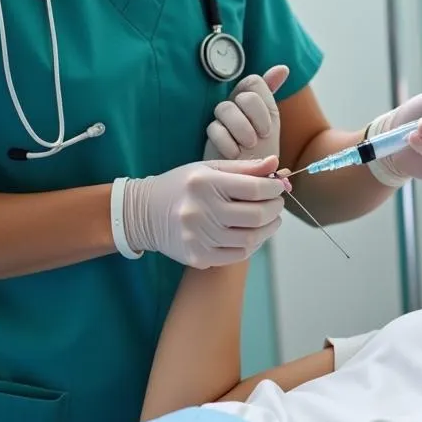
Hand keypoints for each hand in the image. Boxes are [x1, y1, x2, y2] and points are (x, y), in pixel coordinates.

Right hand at [122, 156, 289, 268]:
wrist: (143, 213)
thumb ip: (245, 168)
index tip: (278, 188)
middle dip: (275, 209)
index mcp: (204, 183)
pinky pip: (239, 255)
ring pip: (251, 239)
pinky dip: (252, 245)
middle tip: (276, 205)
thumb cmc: (183, 187)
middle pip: (257, 216)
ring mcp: (198, 237)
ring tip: (269, 220)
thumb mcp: (209, 169)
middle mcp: (200, 210)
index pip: (255, 188)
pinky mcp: (198, 256)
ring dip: (268, 229)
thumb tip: (276, 165)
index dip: (274, 189)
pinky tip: (251, 234)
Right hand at [203, 65, 289, 160]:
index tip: (268, 130)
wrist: (250, 179)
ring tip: (248, 146)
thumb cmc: (262, 153)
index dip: (263, 104)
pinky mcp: (211, 135)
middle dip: (255, 118)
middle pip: (243, 96)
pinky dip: (227, 142)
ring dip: (242, 129)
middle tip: (259, 139)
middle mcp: (236, 105)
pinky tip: (235, 154)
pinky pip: (214, 128)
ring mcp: (222, 119)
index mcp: (253, 100)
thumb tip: (283, 67)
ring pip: (225, 108)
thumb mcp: (272, 124)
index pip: (254, 82)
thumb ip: (271, 95)